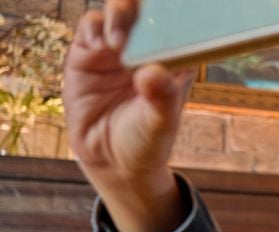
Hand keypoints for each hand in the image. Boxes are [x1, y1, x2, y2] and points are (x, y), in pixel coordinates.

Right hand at [64, 0, 193, 231]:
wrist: (112, 160)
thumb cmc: (146, 140)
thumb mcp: (160, 123)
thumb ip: (162, 99)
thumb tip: (153, 73)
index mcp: (175, 60)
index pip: (183, 25)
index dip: (182, 13)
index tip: (181, 12)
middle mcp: (147, 48)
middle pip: (148, 11)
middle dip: (146, 5)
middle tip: (144, 11)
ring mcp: (117, 48)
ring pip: (119, 11)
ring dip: (120, 14)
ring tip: (119, 42)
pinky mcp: (88, 53)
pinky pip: (91, 27)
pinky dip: (96, 28)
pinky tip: (103, 44)